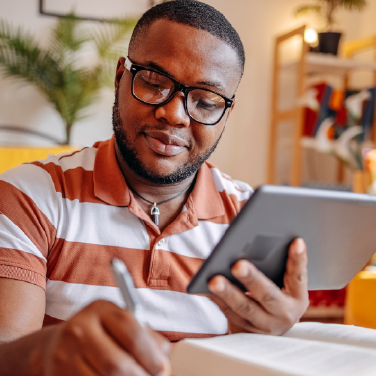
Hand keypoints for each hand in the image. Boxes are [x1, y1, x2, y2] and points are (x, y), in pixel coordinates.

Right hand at [41, 300, 169, 375]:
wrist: (57, 344)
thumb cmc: (101, 334)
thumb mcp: (121, 325)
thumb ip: (146, 338)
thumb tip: (163, 362)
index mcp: (101, 309)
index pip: (132, 332)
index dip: (151, 355)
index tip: (162, 369)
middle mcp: (80, 329)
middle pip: (117, 364)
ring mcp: (65, 354)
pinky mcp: (59, 374)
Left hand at [208, 238, 308, 334]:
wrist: (268, 331)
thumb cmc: (276, 294)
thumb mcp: (285, 284)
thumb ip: (279, 264)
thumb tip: (255, 236)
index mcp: (297, 297)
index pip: (299, 276)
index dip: (298, 259)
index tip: (296, 241)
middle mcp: (283, 314)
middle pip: (267, 295)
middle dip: (252, 279)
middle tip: (238, 265)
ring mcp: (262, 325)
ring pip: (243, 307)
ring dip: (227, 293)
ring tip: (214, 279)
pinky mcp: (242, 329)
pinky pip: (227, 312)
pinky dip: (215, 298)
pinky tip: (204, 286)